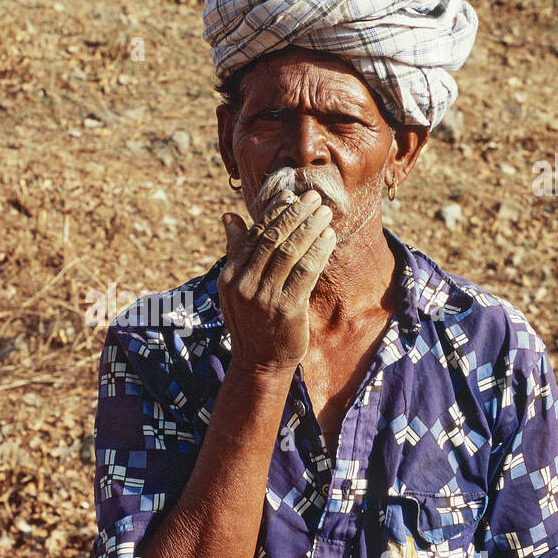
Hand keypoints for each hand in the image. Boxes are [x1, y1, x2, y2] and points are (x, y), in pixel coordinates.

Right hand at [217, 188, 336, 371]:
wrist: (259, 362)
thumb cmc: (252, 321)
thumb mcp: (235, 288)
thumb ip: (236, 251)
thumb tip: (229, 216)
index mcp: (230, 276)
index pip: (254, 234)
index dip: (274, 212)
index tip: (290, 194)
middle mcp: (244, 285)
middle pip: (273, 239)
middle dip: (296, 214)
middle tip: (314, 197)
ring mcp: (264, 297)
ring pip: (290, 251)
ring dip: (310, 228)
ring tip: (325, 213)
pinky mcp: (287, 308)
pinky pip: (306, 271)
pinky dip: (318, 251)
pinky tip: (328, 237)